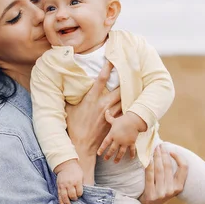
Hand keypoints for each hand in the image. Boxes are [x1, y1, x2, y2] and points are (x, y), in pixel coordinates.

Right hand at [55, 160, 83, 203]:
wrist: (66, 165)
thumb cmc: (75, 171)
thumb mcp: (81, 176)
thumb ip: (82, 184)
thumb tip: (82, 193)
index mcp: (77, 181)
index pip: (79, 192)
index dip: (80, 195)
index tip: (79, 195)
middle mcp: (70, 183)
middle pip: (72, 195)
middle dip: (74, 199)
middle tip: (75, 199)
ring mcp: (64, 185)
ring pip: (65, 196)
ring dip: (67, 203)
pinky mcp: (59, 186)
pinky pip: (59, 194)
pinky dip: (60, 200)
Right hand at [65, 61, 121, 182]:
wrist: (82, 145)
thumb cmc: (74, 126)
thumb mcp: (70, 108)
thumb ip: (73, 96)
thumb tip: (70, 86)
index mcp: (92, 98)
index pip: (101, 78)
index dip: (108, 67)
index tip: (112, 59)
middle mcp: (103, 104)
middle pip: (119, 88)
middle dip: (125, 79)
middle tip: (130, 70)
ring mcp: (110, 114)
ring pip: (124, 99)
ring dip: (128, 93)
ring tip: (134, 85)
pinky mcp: (114, 122)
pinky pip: (123, 111)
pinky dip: (127, 106)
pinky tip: (132, 103)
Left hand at [97, 112, 144, 162]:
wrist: (134, 120)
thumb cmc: (123, 120)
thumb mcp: (114, 119)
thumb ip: (108, 117)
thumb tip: (106, 110)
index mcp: (112, 134)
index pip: (105, 143)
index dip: (101, 149)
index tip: (98, 154)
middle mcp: (118, 139)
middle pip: (112, 150)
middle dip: (108, 155)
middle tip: (106, 159)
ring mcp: (125, 142)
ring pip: (121, 152)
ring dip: (118, 158)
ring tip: (115, 162)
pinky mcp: (132, 142)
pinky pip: (132, 150)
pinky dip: (132, 154)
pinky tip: (131, 158)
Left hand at [139, 144, 187, 203]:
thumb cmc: (158, 192)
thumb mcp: (169, 186)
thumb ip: (170, 174)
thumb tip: (168, 153)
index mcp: (179, 187)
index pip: (184, 168)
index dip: (179, 158)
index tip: (172, 151)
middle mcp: (171, 190)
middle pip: (168, 167)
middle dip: (164, 154)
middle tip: (160, 146)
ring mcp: (161, 193)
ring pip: (159, 170)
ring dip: (156, 157)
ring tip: (154, 149)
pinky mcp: (150, 194)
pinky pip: (149, 176)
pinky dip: (148, 165)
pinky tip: (148, 159)